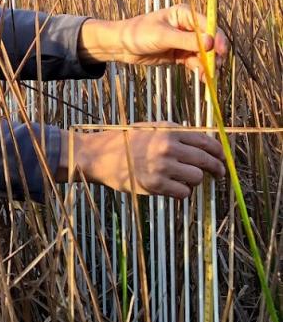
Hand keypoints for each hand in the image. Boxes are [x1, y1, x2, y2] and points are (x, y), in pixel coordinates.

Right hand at [67, 126, 224, 198]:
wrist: (99, 155)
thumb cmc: (126, 141)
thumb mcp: (152, 129)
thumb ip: (176, 134)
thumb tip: (204, 143)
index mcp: (169, 132)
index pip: (206, 142)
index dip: (219, 152)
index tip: (222, 159)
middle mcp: (168, 148)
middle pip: (206, 160)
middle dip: (216, 169)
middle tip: (219, 174)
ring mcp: (162, 167)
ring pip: (197, 177)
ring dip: (195, 180)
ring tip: (185, 179)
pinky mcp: (155, 185)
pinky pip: (183, 192)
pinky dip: (183, 192)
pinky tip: (175, 187)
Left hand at [79, 5, 227, 79]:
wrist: (121, 46)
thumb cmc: (138, 33)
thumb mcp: (162, 36)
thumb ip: (186, 40)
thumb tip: (210, 42)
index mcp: (184, 14)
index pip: (208, 25)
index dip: (217, 38)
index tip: (221, 51)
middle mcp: (188, 26)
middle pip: (210, 40)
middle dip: (214, 54)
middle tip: (215, 68)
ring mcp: (185, 41)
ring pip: (204, 53)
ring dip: (208, 65)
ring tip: (207, 77)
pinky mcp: (180, 54)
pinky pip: (195, 62)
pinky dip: (199, 69)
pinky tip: (202, 78)